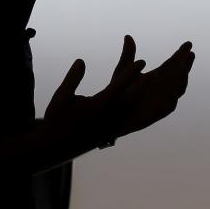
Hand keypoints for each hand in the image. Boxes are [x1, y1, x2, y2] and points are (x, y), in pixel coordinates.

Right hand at [44, 35, 144, 153]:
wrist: (55, 147)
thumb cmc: (56, 119)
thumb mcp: (61, 96)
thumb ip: (73, 78)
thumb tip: (81, 61)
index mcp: (98, 106)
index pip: (119, 86)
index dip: (131, 73)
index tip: (142, 62)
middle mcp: (108, 117)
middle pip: (132, 98)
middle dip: (143, 85)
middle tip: (154, 72)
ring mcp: (111, 127)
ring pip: (131, 110)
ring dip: (141, 96)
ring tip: (149, 85)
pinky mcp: (109, 133)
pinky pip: (127, 118)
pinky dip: (134, 107)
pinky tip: (137, 103)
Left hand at [106, 41, 193, 139]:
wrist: (113, 112)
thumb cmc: (118, 91)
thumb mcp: (123, 69)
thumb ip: (128, 54)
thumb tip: (128, 36)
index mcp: (157, 75)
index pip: (173, 63)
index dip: (181, 54)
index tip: (189, 43)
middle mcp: (164, 86)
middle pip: (179, 73)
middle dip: (185, 64)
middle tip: (190, 53)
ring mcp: (164, 98)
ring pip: (178, 87)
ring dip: (182, 77)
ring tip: (184, 67)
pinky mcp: (160, 110)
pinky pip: (171, 103)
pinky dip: (174, 94)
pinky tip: (176, 87)